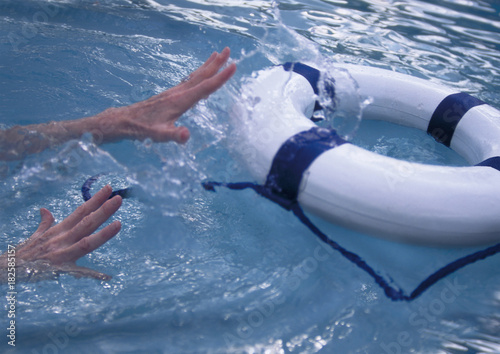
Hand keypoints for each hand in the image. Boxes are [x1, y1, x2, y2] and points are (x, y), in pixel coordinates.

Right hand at [0, 185, 121, 281]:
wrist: (7, 268)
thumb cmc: (24, 252)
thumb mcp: (36, 235)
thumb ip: (45, 223)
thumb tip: (45, 210)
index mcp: (60, 230)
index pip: (81, 211)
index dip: (95, 200)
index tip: (109, 189)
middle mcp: (63, 239)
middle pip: (87, 222)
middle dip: (104, 211)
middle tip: (119, 199)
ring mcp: (62, 253)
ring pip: (86, 242)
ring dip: (103, 234)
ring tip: (119, 223)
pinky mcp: (59, 270)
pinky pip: (79, 273)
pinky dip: (93, 275)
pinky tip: (106, 276)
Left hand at [116, 47, 236, 143]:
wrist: (125, 120)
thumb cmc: (143, 129)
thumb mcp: (159, 135)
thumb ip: (173, 135)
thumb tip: (186, 136)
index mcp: (180, 101)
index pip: (205, 87)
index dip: (221, 77)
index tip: (233, 65)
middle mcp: (178, 92)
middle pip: (201, 76)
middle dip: (216, 64)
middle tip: (228, 50)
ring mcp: (174, 92)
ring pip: (195, 76)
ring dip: (208, 65)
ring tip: (217, 54)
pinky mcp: (170, 94)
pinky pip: (189, 80)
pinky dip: (198, 73)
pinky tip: (200, 74)